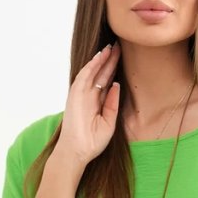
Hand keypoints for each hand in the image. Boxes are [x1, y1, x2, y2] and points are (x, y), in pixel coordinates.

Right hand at [56, 42, 121, 166]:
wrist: (78, 152)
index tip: (123, 58)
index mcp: (96, 103)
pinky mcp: (74, 95)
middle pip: (101, 74)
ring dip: (101, 59)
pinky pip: (84, 76)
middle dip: (110, 60)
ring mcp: (81, 94)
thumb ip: (112, 104)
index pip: (106, 82)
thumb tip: (116, 85)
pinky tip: (100, 56)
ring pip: (93, 72)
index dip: (114, 70)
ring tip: (111, 46)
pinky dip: (91, 65)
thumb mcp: (109, 122)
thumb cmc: (92, 142)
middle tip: (119, 46)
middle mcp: (88, 96)